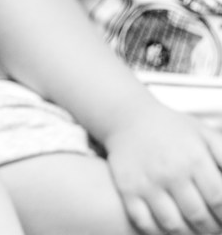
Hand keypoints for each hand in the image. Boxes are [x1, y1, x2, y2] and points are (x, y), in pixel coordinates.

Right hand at [104, 103, 221, 233]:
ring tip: (194, 229)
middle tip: (213, 227)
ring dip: (188, 234)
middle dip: (211, 228)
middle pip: (198, 216)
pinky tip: (169, 228)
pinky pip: (144, 223)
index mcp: (194, 158)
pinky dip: (159, 232)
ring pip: (173, 225)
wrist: (128, 117)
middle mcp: (170, 172)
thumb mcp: (205, 135)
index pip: (219, 201)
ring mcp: (147, 182)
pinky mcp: (127, 189)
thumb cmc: (172, 129)